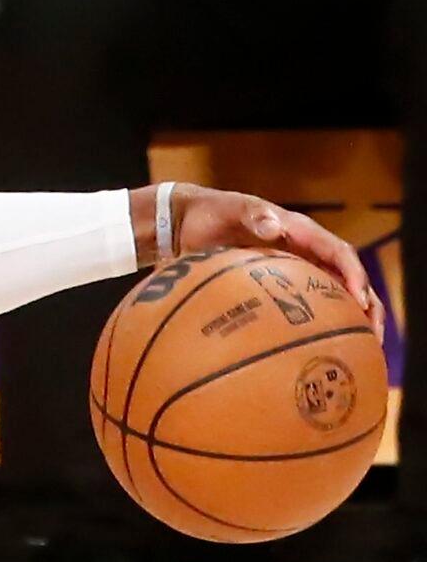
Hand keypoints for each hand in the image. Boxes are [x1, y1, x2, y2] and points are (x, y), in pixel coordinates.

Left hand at [158, 184, 383, 334]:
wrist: (187, 222)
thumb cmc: (212, 213)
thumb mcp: (232, 209)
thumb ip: (252, 214)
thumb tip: (274, 225)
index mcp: (300, 232)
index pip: (338, 253)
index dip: (353, 275)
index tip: (359, 301)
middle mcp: (304, 252)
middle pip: (346, 279)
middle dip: (366, 306)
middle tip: (373, 337)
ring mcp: (292, 270)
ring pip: (331, 297)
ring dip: (347, 321)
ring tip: (358, 351)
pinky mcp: (276, 286)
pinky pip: (303, 306)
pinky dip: (314, 326)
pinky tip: (313, 352)